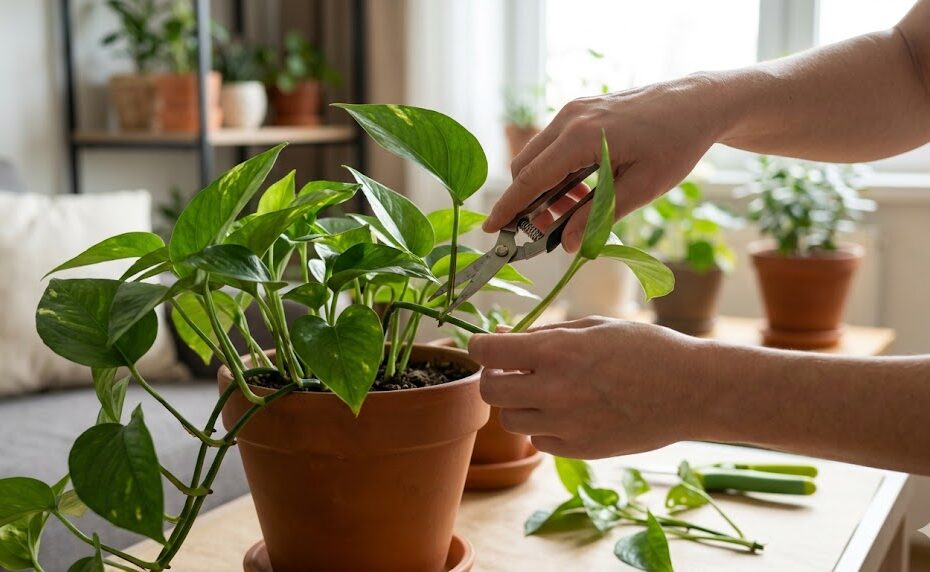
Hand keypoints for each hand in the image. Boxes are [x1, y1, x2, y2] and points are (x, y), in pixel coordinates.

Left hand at [468, 317, 711, 458]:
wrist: (691, 391)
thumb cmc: (646, 349)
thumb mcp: (594, 326)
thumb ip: (545, 334)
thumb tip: (506, 339)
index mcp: (556, 352)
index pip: (488, 353)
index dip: (480, 346)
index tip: (486, 345)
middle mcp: (554, 390)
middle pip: (489, 392)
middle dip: (494, 378)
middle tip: (511, 370)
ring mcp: (566, 424)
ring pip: (511, 420)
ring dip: (519, 404)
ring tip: (546, 390)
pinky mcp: (580, 449)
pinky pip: (541, 440)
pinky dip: (544, 426)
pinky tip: (569, 410)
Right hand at [484, 75, 725, 251]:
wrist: (697, 103)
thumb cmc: (675, 144)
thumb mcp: (640, 188)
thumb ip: (598, 216)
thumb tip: (568, 244)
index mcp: (581, 137)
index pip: (529, 178)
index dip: (508, 208)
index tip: (491, 231)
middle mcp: (570, 118)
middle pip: (525, 166)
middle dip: (525, 202)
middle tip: (537, 233)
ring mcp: (575, 111)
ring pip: (538, 156)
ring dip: (544, 189)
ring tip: (563, 217)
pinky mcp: (583, 111)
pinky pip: (555, 146)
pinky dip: (557, 172)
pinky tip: (578, 193)